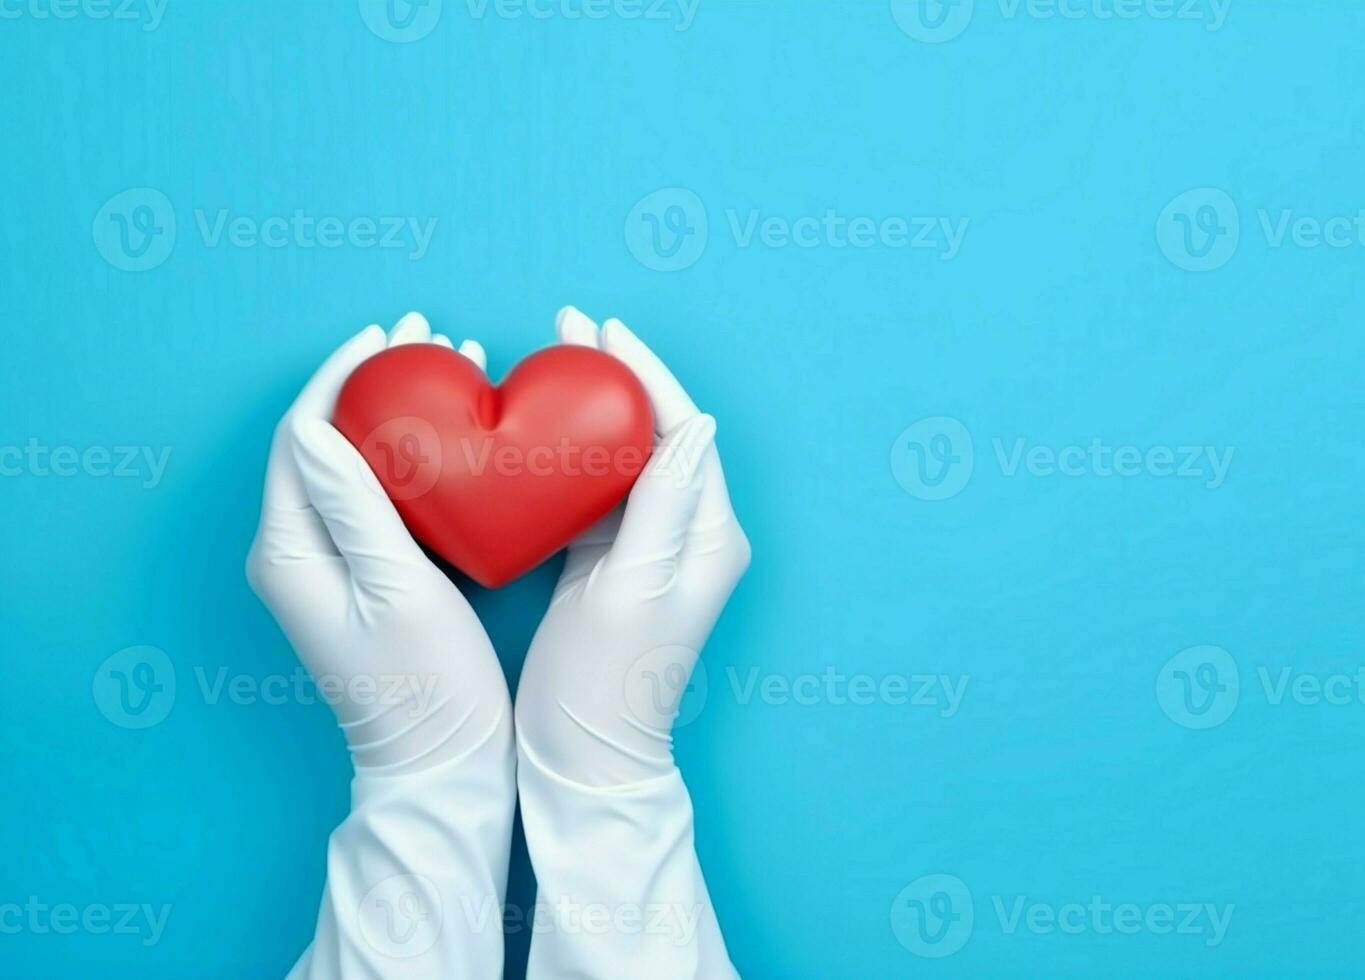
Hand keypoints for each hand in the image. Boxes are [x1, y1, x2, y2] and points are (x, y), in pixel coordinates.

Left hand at [246, 312, 506, 773]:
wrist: (441, 764)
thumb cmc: (427, 686)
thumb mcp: (397, 589)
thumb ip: (353, 506)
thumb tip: (311, 427)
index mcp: (292, 552)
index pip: (300, 437)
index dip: (340, 377)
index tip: (389, 336)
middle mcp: (296, 553)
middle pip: (321, 441)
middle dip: (371, 382)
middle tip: (427, 337)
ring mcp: (326, 566)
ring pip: (350, 463)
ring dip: (394, 412)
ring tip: (449, 366)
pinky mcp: (360, 576)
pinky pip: (373, 496)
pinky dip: (408, 455)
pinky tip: (450, 435)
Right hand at [514, 307, 750, 786]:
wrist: (585, 757)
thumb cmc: (607, 683)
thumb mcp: (631, 591)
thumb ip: (664, 507)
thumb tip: (696, 422)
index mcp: (709, 536)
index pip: (684, 431)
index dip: (646, 375)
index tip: (606, 330)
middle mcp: (690, 534)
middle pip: (656, 433)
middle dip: (615, 377)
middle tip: (570, 325)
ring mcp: (652, 547)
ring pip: (624, 456)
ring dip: (589, 409)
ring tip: (550, 360)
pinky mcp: (615, 563)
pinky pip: (596, 492)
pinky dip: (568, 456)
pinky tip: (535, 430)